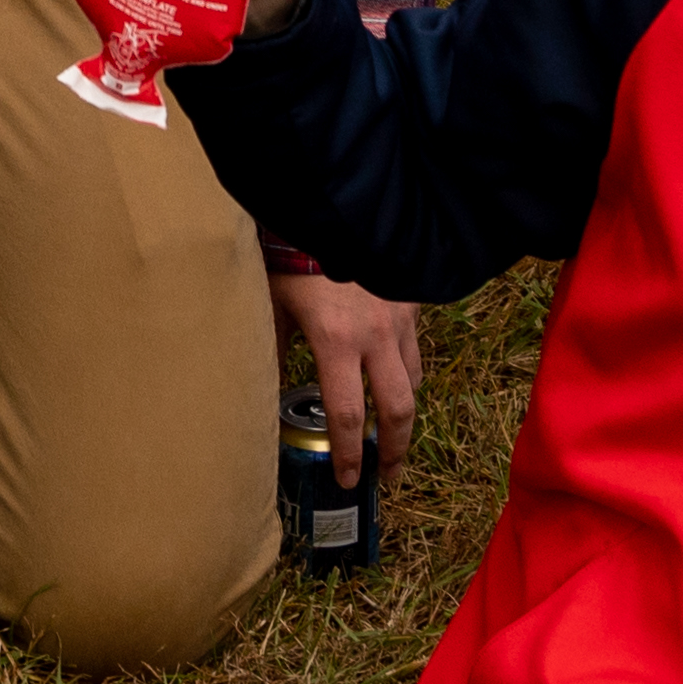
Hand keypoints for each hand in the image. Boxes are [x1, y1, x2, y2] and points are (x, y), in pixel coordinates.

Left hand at [276, 259, 419, 484]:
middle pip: (397, 408)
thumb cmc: (290, 254)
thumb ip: (274, 350)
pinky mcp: (410, 300)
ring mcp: (398, 317)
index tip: (349, 478)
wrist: (329, 204)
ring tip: (393, 430)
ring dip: (404, 409)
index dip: (350, 453)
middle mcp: (374, 335)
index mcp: (335, 341)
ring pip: (414, 378)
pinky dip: (407, 367)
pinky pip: (415, 345)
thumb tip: (267, 388)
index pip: (348, 414)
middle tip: (387, 473)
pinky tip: (394, 374)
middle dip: (395, 448)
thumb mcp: (273, 305)